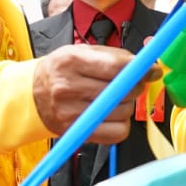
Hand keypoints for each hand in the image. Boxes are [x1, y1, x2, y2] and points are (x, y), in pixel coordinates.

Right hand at [32, 44, 154, 144]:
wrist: (33, 95)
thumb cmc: (62, 70)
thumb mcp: (83, 52)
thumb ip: (116, 55)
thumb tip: (148, 64)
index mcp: (71, 61)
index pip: (115, 67)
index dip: (140, 69)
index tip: (152, 70)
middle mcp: (68, 87)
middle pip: (121, 91)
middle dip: (135, 86)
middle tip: (131, 84)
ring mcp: (71, 112)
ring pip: (122, 111)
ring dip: (128, 105)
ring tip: (115, 98)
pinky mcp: (77, 132)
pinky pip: (116, 133)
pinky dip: (122, 124)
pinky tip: (112, 115)